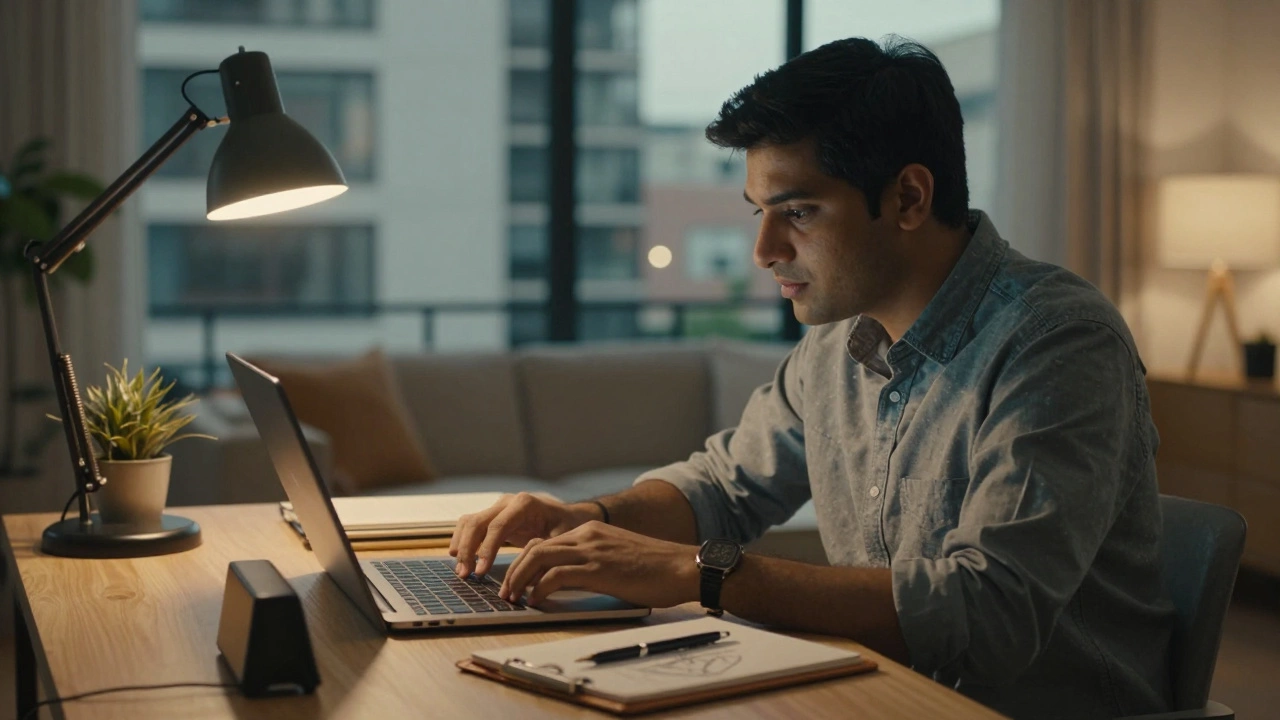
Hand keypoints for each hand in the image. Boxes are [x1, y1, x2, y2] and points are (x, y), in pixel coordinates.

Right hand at [449, 492, 597, 576]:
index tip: (481, 572)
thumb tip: (530, 576)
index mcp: (524, 504)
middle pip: (477, 522)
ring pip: (468, 522)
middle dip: (468, 549)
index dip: (486, 549)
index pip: (498, 526)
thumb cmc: (565, 528)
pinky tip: (460, 559)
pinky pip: (470, 525)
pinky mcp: (492, 516)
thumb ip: (546, 552)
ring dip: (461, 546)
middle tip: (465, 575)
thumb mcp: (562, 539)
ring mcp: (497, 507)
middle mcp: (507, 502)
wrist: (566, 516)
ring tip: (461, 571)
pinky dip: (462, 541)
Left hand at [499, 521, 699, 608]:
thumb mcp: (617, 556)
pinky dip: (539, 589)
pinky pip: (555, 577)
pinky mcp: (598, 569)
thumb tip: (566, 581)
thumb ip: (591, 562)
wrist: (682, 567)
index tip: (515, 580)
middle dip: (513, 570)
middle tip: (505, 592)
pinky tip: (536, 602)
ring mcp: (592, 551)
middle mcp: (587, 535)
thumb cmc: (655, 568)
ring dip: (519, 579)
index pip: (544, 541)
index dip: (523, 561)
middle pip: (533, 547)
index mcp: (590, 530)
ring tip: (513, 598)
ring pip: (538, 558)